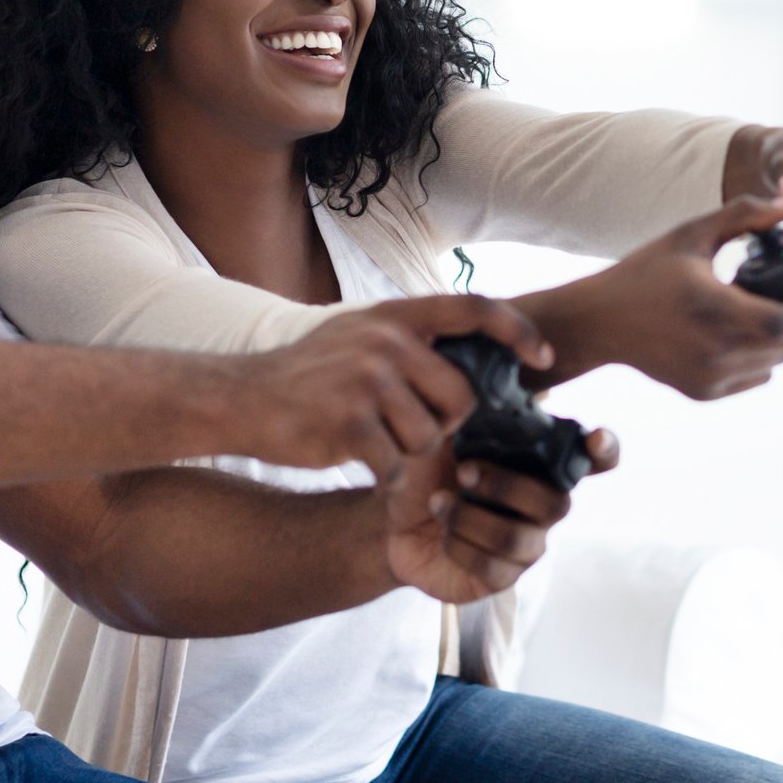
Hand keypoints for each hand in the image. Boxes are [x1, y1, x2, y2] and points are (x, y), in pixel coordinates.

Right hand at [229, 295, 552, 479]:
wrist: (242, 400)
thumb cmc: (308, 376)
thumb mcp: (358, 335)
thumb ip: (409, 341)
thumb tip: (475, 363)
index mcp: (393, 316)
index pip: (475, 308)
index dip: (518, 331)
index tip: (541, 359)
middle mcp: (385, 341)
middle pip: (461, 397)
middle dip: (445, 425)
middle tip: (406, 429)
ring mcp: (367, 381)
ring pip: (430, 436)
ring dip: (407, 452)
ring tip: (370, 439)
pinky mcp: (351, 424)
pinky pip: (395, 464)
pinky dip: (381, 474)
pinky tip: (354, 459)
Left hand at [381, 429, 619, 603]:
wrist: (389, 518)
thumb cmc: (426, 469)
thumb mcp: (443, 430)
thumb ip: (474, 408)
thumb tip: (498, 380)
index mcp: (538, 466)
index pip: (594, 461)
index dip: (605, 452)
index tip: (596, 438)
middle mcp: (541, 507)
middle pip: (556, 504)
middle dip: (507, 485)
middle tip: (463, 470)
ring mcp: (525, 545)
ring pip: (518, 540)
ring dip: (472, 517)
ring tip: (438, 502)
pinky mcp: (500, 577)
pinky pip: (493, 568)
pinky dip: (459, 544)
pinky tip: (440, 529)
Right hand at [541, 195, 782, 399]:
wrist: (599, 322)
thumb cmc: (645, 272)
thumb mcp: (693, 234)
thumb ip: (747, 215)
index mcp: (720, 310)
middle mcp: (720, 351)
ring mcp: (712, 377)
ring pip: (775, 362)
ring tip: (763, 309)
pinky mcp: (705, 392)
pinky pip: (754, 377)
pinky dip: (759, 357)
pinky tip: (740, 333)